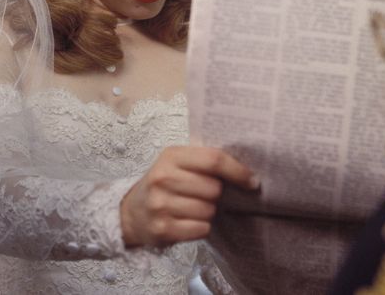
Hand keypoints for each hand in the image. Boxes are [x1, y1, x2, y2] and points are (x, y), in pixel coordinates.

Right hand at [120, 146, 258, 247]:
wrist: (132, 212)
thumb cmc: (164, 184)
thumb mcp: (177, 163)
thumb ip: (204, 160)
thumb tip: (246, 169)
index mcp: (171, 156)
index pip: (213, 159)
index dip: (237, 171)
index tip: (252, 181)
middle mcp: (163, 178)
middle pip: (214, 188)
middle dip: (217, 194)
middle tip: (205, 195)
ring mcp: (160, 204)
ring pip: (209, 210)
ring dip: (208, 212)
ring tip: (193, 208)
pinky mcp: (163, 228)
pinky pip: (201, 228)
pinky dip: (201, 227)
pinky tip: (188, 221)